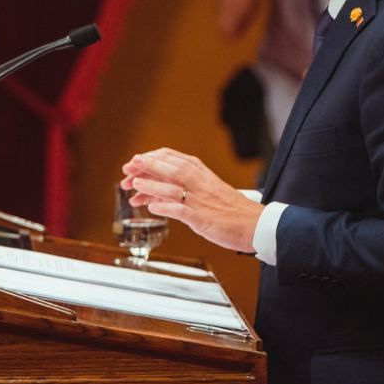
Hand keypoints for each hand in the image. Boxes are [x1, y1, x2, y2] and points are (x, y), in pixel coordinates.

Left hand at [120, 147, 261, 252]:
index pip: (172, 158)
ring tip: (134, 184)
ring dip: (152, 185)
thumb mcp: (204, 191)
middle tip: (127, 169)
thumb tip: (147, 192)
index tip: (133, 162)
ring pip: (174, 187)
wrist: (256, 225)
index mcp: (201, 174)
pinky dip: (166, 208)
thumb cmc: (229, 209)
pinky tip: (152, 208)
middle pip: (171, 169)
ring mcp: (201, 201)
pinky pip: (183, 211)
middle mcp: (200, 184)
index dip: (150, 158)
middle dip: (147, 166)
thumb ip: (177, 189)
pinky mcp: (204, 218)